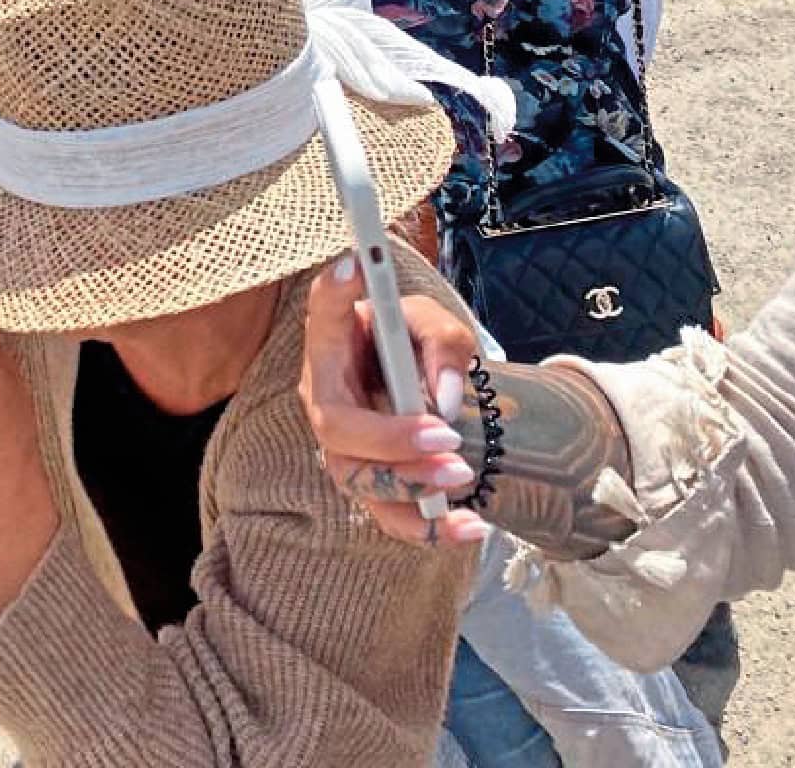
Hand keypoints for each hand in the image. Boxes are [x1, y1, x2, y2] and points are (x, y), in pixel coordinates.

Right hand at [299, 258, 486, 548]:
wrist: (425, 389)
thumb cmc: (415, 348)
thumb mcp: (434, 326)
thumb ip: (443, 344)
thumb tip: (444, 398)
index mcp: (333, 346)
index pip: (322, 316)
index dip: (332, 295)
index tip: (354, 264)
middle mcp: (326, 399)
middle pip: (337, 427)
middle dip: (390, 438)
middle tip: (446, 435)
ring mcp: (344, 450)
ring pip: (359, 479)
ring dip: (412, 482)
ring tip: (462, 473)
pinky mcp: (373, 488)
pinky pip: (391, 519)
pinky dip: (431, 529)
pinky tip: (472, 525)